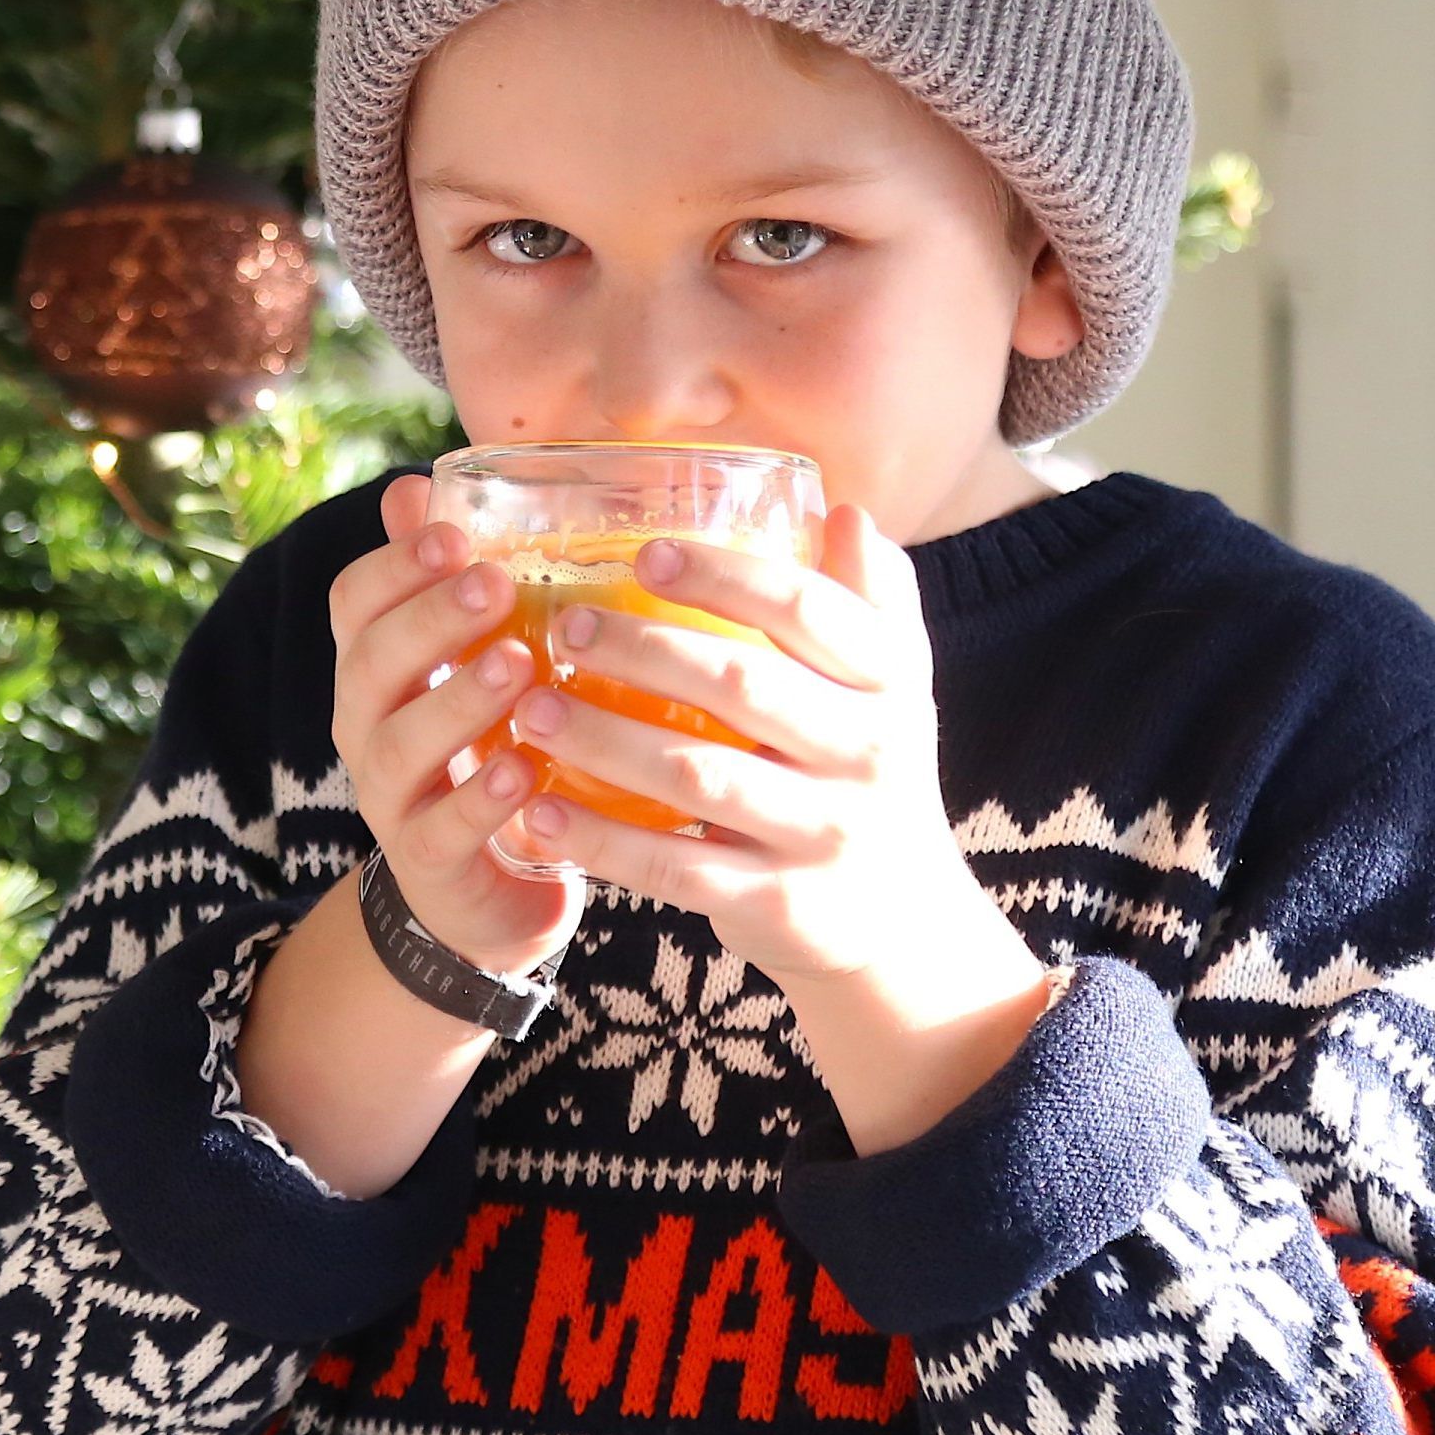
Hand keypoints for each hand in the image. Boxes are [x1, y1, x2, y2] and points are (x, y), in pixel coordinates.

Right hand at [324, 470, 582, 979]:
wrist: (483, 894)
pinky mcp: (429, 866)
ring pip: (399, 745)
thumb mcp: (466, 665)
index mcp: (374, 670)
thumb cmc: (483, 754)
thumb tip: (420, 484)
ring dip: (458, 701)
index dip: (395, 565)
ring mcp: (391, 800)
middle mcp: (366, 728)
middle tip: (496, 584)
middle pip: (369, 663)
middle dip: (429, 619)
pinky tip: (527, 768)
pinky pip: (442, 830)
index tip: (454, 534)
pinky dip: (481, 799)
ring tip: (518, 665)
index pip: (353, 603)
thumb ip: (445, 584)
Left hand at [497, 503, 1054, 1143]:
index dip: (723, 576)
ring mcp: (824, 833)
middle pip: (742, 683)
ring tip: (528, 712)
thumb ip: (873, 601)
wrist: (905, 926)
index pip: (806, 609)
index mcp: (889, 682)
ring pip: (698, 776)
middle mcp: (868, 752)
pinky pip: (676, 869)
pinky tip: (541, 811)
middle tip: (564, 628)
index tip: (643, 555)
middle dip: (643, 649)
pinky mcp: (779, 904)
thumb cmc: (870, 776)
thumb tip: (841, 508)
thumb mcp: (895, 689)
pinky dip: (603, 842)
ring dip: (602, 740)